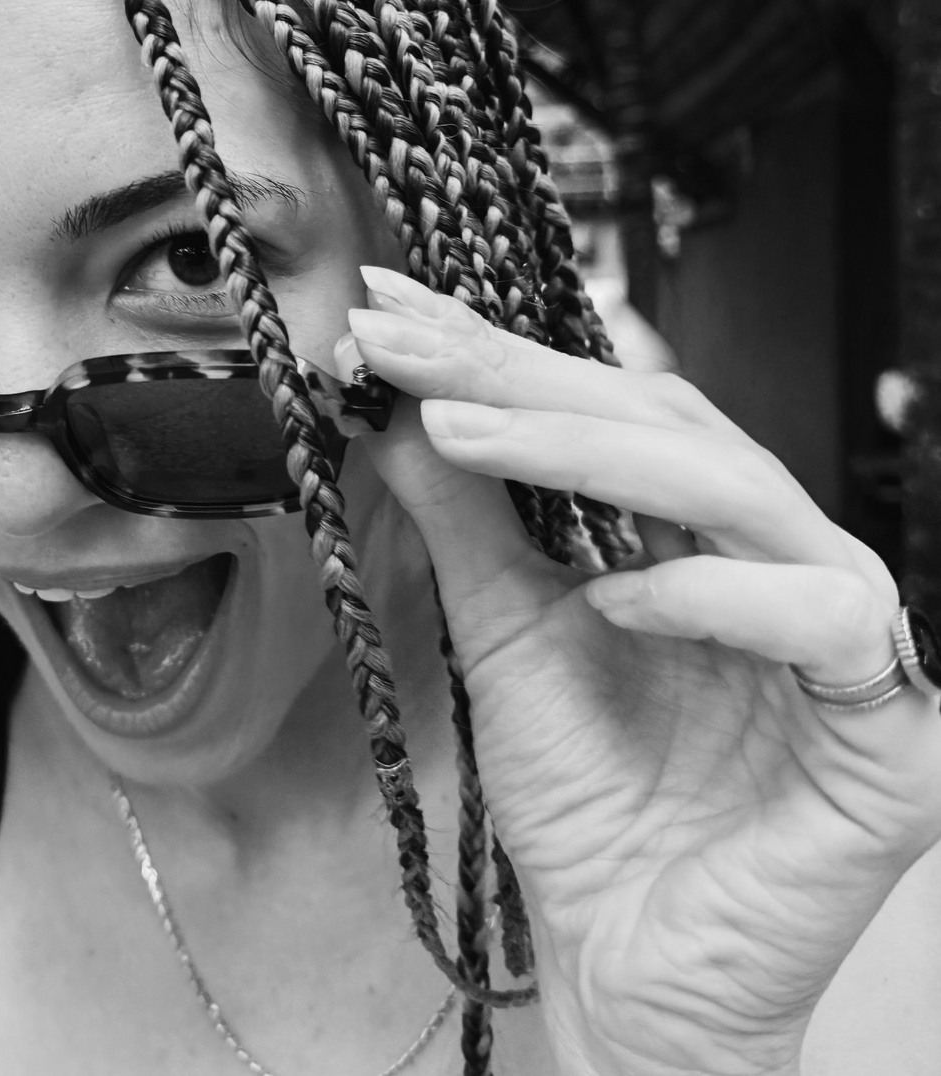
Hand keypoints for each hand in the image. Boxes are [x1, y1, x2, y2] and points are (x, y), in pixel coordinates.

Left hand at [344, 266, 940, 1075]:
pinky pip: (825, 619)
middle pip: (666, 425)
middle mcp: (774, 560)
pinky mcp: (891, 727)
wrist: (627, 967)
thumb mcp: (502, 632)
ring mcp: (845, 634)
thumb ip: (468, 518)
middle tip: (405, 344)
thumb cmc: (580, 800)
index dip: (501, 355)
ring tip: (462, 431)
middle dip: (525, 375)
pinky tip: (615, 601)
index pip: (607, 412)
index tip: (391, 314)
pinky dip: (712, 596)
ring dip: (590, 448)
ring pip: (740, 487)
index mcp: (695, 534)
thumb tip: (399, 401)